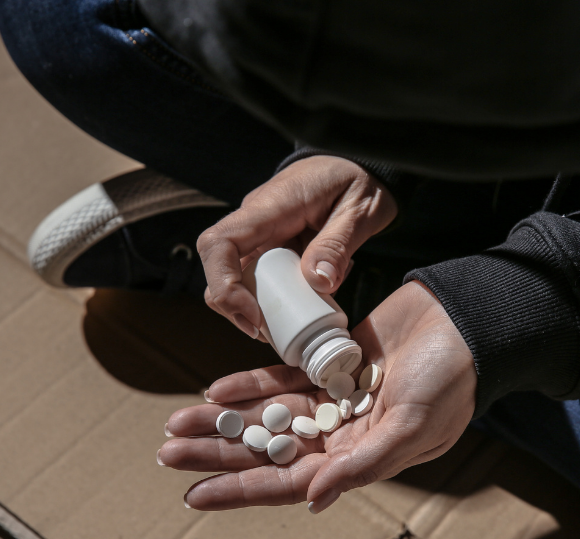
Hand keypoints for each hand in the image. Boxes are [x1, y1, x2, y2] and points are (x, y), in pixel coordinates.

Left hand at [158, 281, 476, 512]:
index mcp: (359, 457)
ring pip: (265, 414)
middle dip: (217, 453)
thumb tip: (311, 500)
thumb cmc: (452, 379)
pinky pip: (282, 378)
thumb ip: (363, 464)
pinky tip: (215, 391)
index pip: (288, 482)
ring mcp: (332, 397)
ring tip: (177, 424)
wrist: (467, 321)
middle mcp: (340, 433)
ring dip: (222, 420)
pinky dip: (249, 384)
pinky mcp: (329, 361)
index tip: (194, 495)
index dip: (240, 490)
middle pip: (265, 448)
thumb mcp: (411, 426)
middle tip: (167, 452)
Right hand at [196, 155, 396, 338]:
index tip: (254, 316)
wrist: (357, 163)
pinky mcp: (270, 246)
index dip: (225, 285)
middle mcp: (255, 221)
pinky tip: (306, 305)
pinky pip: (259, 278)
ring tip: (294, 324)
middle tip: (273, 335)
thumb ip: (338, 244)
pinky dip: (275, 300)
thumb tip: (317, 283)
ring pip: (235, 278)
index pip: (219, 244)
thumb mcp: (361, 211)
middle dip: (236, 307)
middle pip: (218, 268)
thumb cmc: (358, 180)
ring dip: (256, 307)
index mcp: (271, 207)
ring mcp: (260, 234)